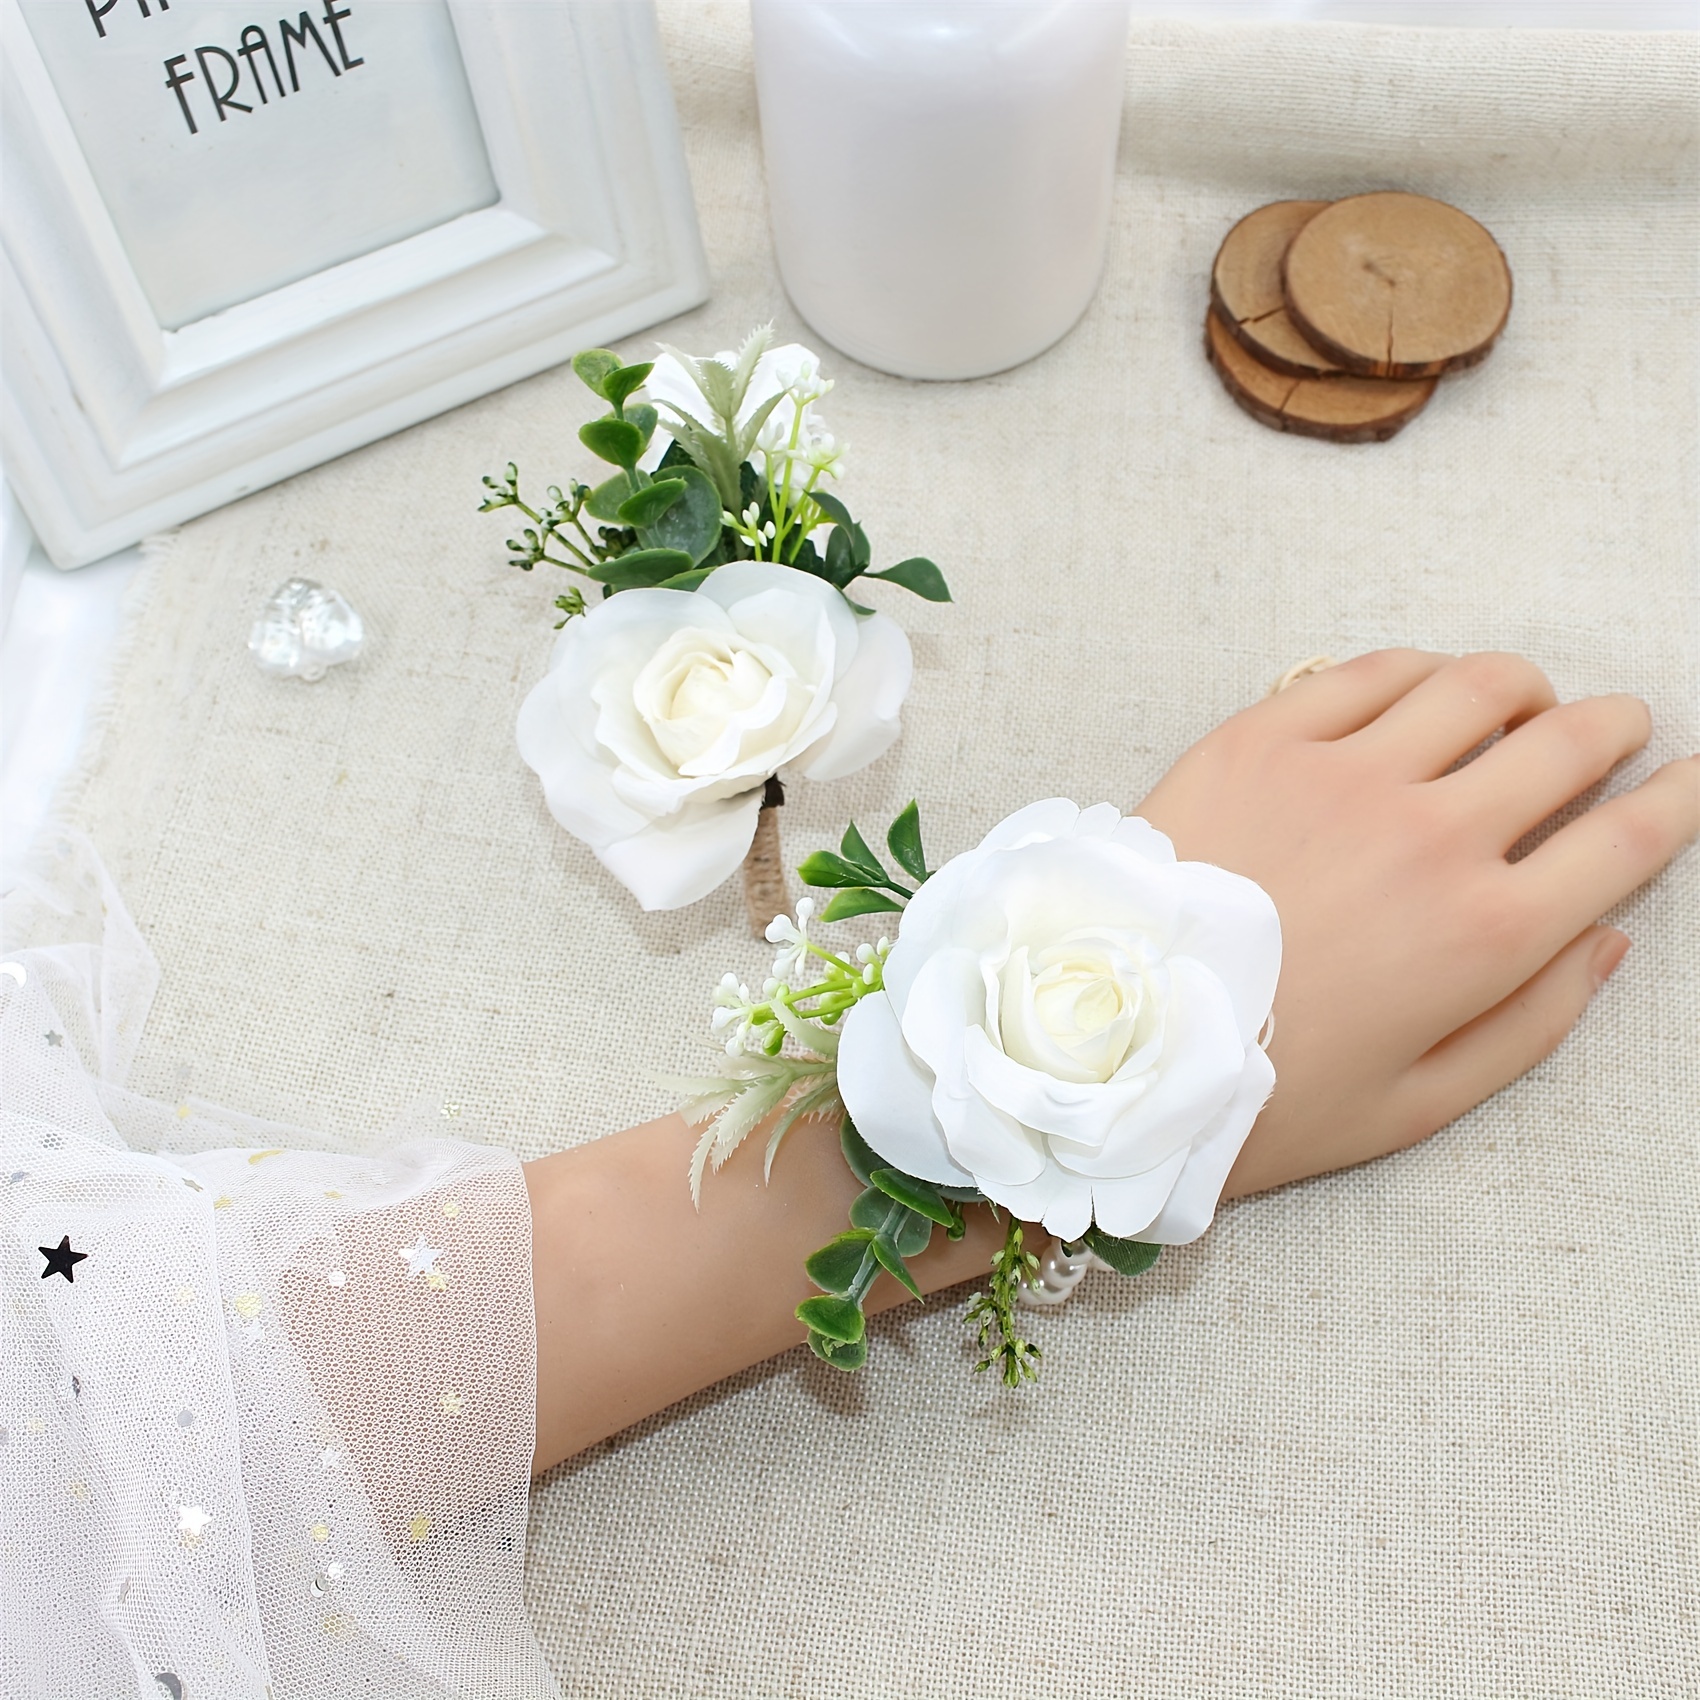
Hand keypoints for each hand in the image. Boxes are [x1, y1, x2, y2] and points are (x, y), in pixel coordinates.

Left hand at [1135, 649, 1698, 1196]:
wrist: (1112, 1046)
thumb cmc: (1268, 1094)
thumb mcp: (1423, 1103)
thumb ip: (1536, 1021)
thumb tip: (1611, 938)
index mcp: (1487, 932)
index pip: (1631, 838)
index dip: (1681, 799)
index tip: (1692, 781)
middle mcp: (1432, 834)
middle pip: (1570, 741)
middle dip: (1616, 726)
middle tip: (1617, 728)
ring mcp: (1343, 775)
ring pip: (1477, 683)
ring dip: (1524, 685)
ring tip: (1522, 702)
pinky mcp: (1261, 738)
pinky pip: (1369, 671)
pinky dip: (1419, 669)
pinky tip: (1420, 690)